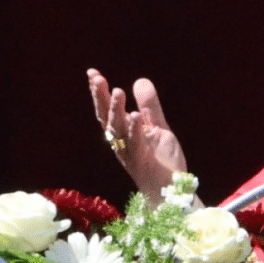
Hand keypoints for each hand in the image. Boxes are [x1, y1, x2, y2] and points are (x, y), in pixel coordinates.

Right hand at [88, 69, 187, 204]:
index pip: (107, 110)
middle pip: (107, 117)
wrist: (171, 189)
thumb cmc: (162, 160)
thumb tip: (139, 80)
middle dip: (101, 98)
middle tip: (97, 78)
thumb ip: (149, 106)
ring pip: (118, 129)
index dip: (99, 93)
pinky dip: (134, 129)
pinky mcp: (141, 161)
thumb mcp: (158, 127)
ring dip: (117, 110)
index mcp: (123, 133)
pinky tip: (134, 115)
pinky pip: (136, 143)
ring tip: (118, 91)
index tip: (92, 73)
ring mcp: (129, 152)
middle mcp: (121, 142)